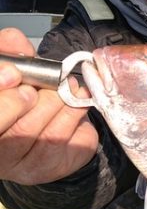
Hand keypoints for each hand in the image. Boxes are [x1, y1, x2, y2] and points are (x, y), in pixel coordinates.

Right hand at [0, 28, 98, 184]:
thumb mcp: (12, 69)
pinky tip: (75, 106)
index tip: (14, 74)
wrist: (46, 122)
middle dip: (42, 100)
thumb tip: (14, 40)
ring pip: (49, 138)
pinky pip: (71, 144)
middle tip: (55, 83)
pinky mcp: (51, 169)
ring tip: (69, 89)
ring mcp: (23, 167)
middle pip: (19, 133)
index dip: (5, 101)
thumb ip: (9, 53)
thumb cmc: (22, 95)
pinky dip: (77, 118)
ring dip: (64, 105)